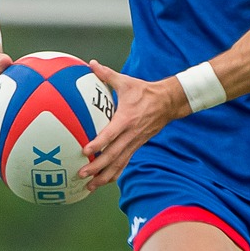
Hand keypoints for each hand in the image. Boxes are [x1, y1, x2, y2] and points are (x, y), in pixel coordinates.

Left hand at [79, 60, 186, 190]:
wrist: (169, 102)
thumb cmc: (145, 91)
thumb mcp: (126, 81)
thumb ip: (107, 74)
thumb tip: (91, 63)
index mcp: (126, 119)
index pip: (111, 134)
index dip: (98, 143)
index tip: (85, 151)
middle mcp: (131, 134)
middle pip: (113, 155)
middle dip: (97, 167)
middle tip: (81, 173)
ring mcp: (135, 142)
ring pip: (119, 163)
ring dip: (104, 176)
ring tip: (89, 187)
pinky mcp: (137, 146)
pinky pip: (125, 162)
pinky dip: (114, 173)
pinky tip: (103, 182)